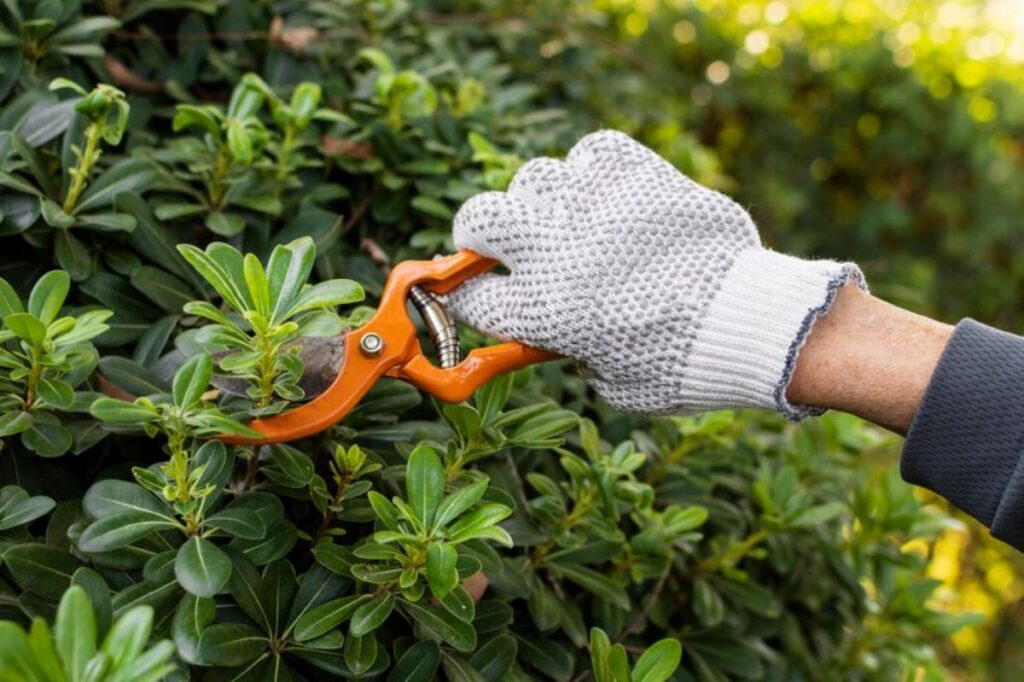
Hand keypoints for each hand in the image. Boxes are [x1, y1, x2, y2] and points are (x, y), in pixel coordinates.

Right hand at [445, 131, 863, 417]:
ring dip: (544, 202)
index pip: (471, 296)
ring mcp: (594, 208)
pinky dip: (594, 173)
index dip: (468, 296)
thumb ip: (571, 351)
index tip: (477, 293)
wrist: (749, 322)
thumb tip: (556, 331)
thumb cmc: (683, 365)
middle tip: (501, 244)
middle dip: (480, 233)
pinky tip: (609, 195)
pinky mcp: (636, 175)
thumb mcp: (612, 381)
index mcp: (544, 312)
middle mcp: (557, 254)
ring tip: (571, 219)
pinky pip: (592, 153)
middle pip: (479, 219)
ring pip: (534, 177)